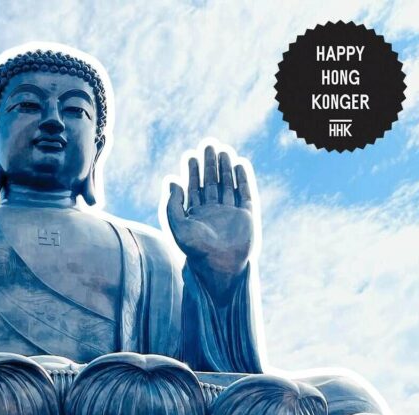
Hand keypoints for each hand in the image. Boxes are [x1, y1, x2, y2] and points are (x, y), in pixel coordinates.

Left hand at [167, 145, 254, 298]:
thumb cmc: (195, 249)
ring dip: (225, 167)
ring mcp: (230, 213)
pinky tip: (239, 164)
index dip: (191, 171)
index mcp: (195, 215)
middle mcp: (213, 212)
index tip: (189, 155)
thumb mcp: (177, 225)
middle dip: (209, 164)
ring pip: (228, 184)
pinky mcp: (247, 215)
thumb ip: (172, 203)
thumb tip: (171, 180)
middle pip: (211, 182)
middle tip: (207, 144)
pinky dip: (243, 178)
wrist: (220, 266)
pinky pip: (245, 193)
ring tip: (222, 150)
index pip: (193, 187)